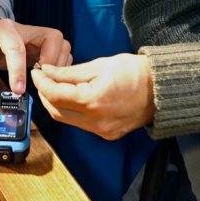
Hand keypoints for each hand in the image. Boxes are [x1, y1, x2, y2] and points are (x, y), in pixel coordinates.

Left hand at [0, 18, 70, 93]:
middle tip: (40, 80)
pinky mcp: (45, 46)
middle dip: (50, 61)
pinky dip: (60, 68)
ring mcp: (38, 36)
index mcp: (4, 28)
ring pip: (62, 44)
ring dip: (58, 65)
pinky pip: (63, 53)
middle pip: (52, 38)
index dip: (18, 70)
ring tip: (44, 81)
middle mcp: (26, 29)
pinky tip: (47, 79)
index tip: (18, 90)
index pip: (16, 47)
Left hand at [28, 54, 152, 139]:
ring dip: (57, 104)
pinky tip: (74, 98)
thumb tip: (48, 72)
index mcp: (94, 101)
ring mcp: (102, 131)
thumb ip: (70, 72)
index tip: (37, 73)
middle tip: (44, 79)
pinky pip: (82, 124)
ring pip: (68, 120)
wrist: (162, 89)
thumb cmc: (135, 72)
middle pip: (57, 112)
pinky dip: (73, 112)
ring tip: (56, 86)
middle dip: (46, 95)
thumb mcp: (100, 65)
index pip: (55, 96)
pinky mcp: (107, 135)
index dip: (42, 83)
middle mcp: (96, 121)